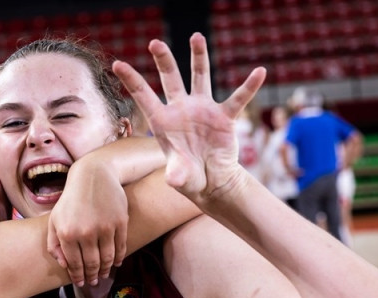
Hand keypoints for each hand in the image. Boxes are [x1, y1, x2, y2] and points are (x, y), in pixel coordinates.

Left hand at [47, 160, 127, 285]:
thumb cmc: (71, 200)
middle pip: (92, 264)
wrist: (93, 176)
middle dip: (92, 276)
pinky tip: (116, 263)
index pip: (74, 263)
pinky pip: (120, 247)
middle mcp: (86, 232)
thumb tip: (64, 265)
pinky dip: (119, 258)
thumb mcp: (54, 219)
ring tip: (104, 274)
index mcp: (67, 233)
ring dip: (106, 270)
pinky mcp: (120, 222)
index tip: (81, 282)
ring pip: (107, 258)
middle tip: (93, 281)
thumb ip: (54, 244)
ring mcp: (105, 227)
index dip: (78, 276)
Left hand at [112, 34, 265, 202]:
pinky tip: (260, 72)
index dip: (131, 80)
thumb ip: (176, 174)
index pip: (144, 96)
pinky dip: (249, 86)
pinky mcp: (224, 117)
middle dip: (163, 60)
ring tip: (196, 36)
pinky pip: (238, 99)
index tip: (117, 64)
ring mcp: (202, 110)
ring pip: (199, 77)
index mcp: (163, 121)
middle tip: (154, 42)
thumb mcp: (180, 177)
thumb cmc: (189, 178)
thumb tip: (174, 180)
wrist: (211, 181)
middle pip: (170, 78)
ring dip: (198, 57)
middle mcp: (181, 110)